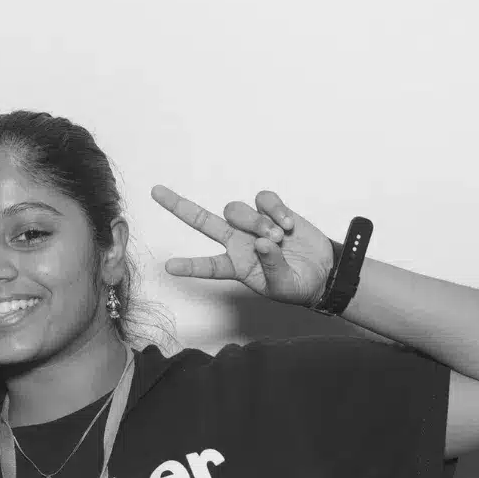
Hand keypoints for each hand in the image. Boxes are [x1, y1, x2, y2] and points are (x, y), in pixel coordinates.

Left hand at [149, 186, 333, 305]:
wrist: (323, 272)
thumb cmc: (297, 284)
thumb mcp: (283, 285)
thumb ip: (272, 266)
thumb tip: (262, 243)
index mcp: (236, 266)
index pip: (208, 266)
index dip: (190, 267)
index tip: (168, 267)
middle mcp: (238, 243)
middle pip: (203, 221)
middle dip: (179, 206)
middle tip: (155, 191)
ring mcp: (253, 224)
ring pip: (237, 210)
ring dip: (256, 222)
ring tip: (278, 237)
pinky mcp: (273, 211)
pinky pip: (264, 200)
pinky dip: (275, 209)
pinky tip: (288, 225)